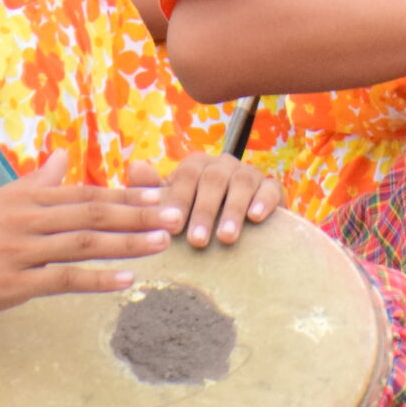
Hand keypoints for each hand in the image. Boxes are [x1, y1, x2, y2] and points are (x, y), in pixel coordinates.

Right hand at [0, 152, 171, 323]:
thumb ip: (35, 182)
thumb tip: (62, 156)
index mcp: (24, 199)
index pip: (85, 192)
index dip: (125, 194)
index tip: (160, 194)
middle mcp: (25, 220)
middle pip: (91, 213)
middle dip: (138, 214)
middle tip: (175, 215)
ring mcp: (18, 252)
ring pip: (83, 244)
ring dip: (127, 243)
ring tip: (162, 243)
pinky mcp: (11, 284)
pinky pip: (62, 280)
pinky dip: (97, 279)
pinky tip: (126, 279)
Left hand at [125, 152, 278, 247]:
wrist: (236, 225)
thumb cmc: (195, 216)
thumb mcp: (172, 206)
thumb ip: (152, 191)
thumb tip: (134, 167)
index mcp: (195, 166)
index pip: (185, 177)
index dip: (179, 201)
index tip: (172, 228)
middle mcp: (222, 165)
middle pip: (212, 180)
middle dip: (204, 212)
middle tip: (197, 242)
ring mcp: (248, 173)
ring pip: (241, 184)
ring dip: (232, 210)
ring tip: (226, 237)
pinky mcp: (271, 186)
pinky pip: (270, 188)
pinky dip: (264, 201)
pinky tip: (256, 217)